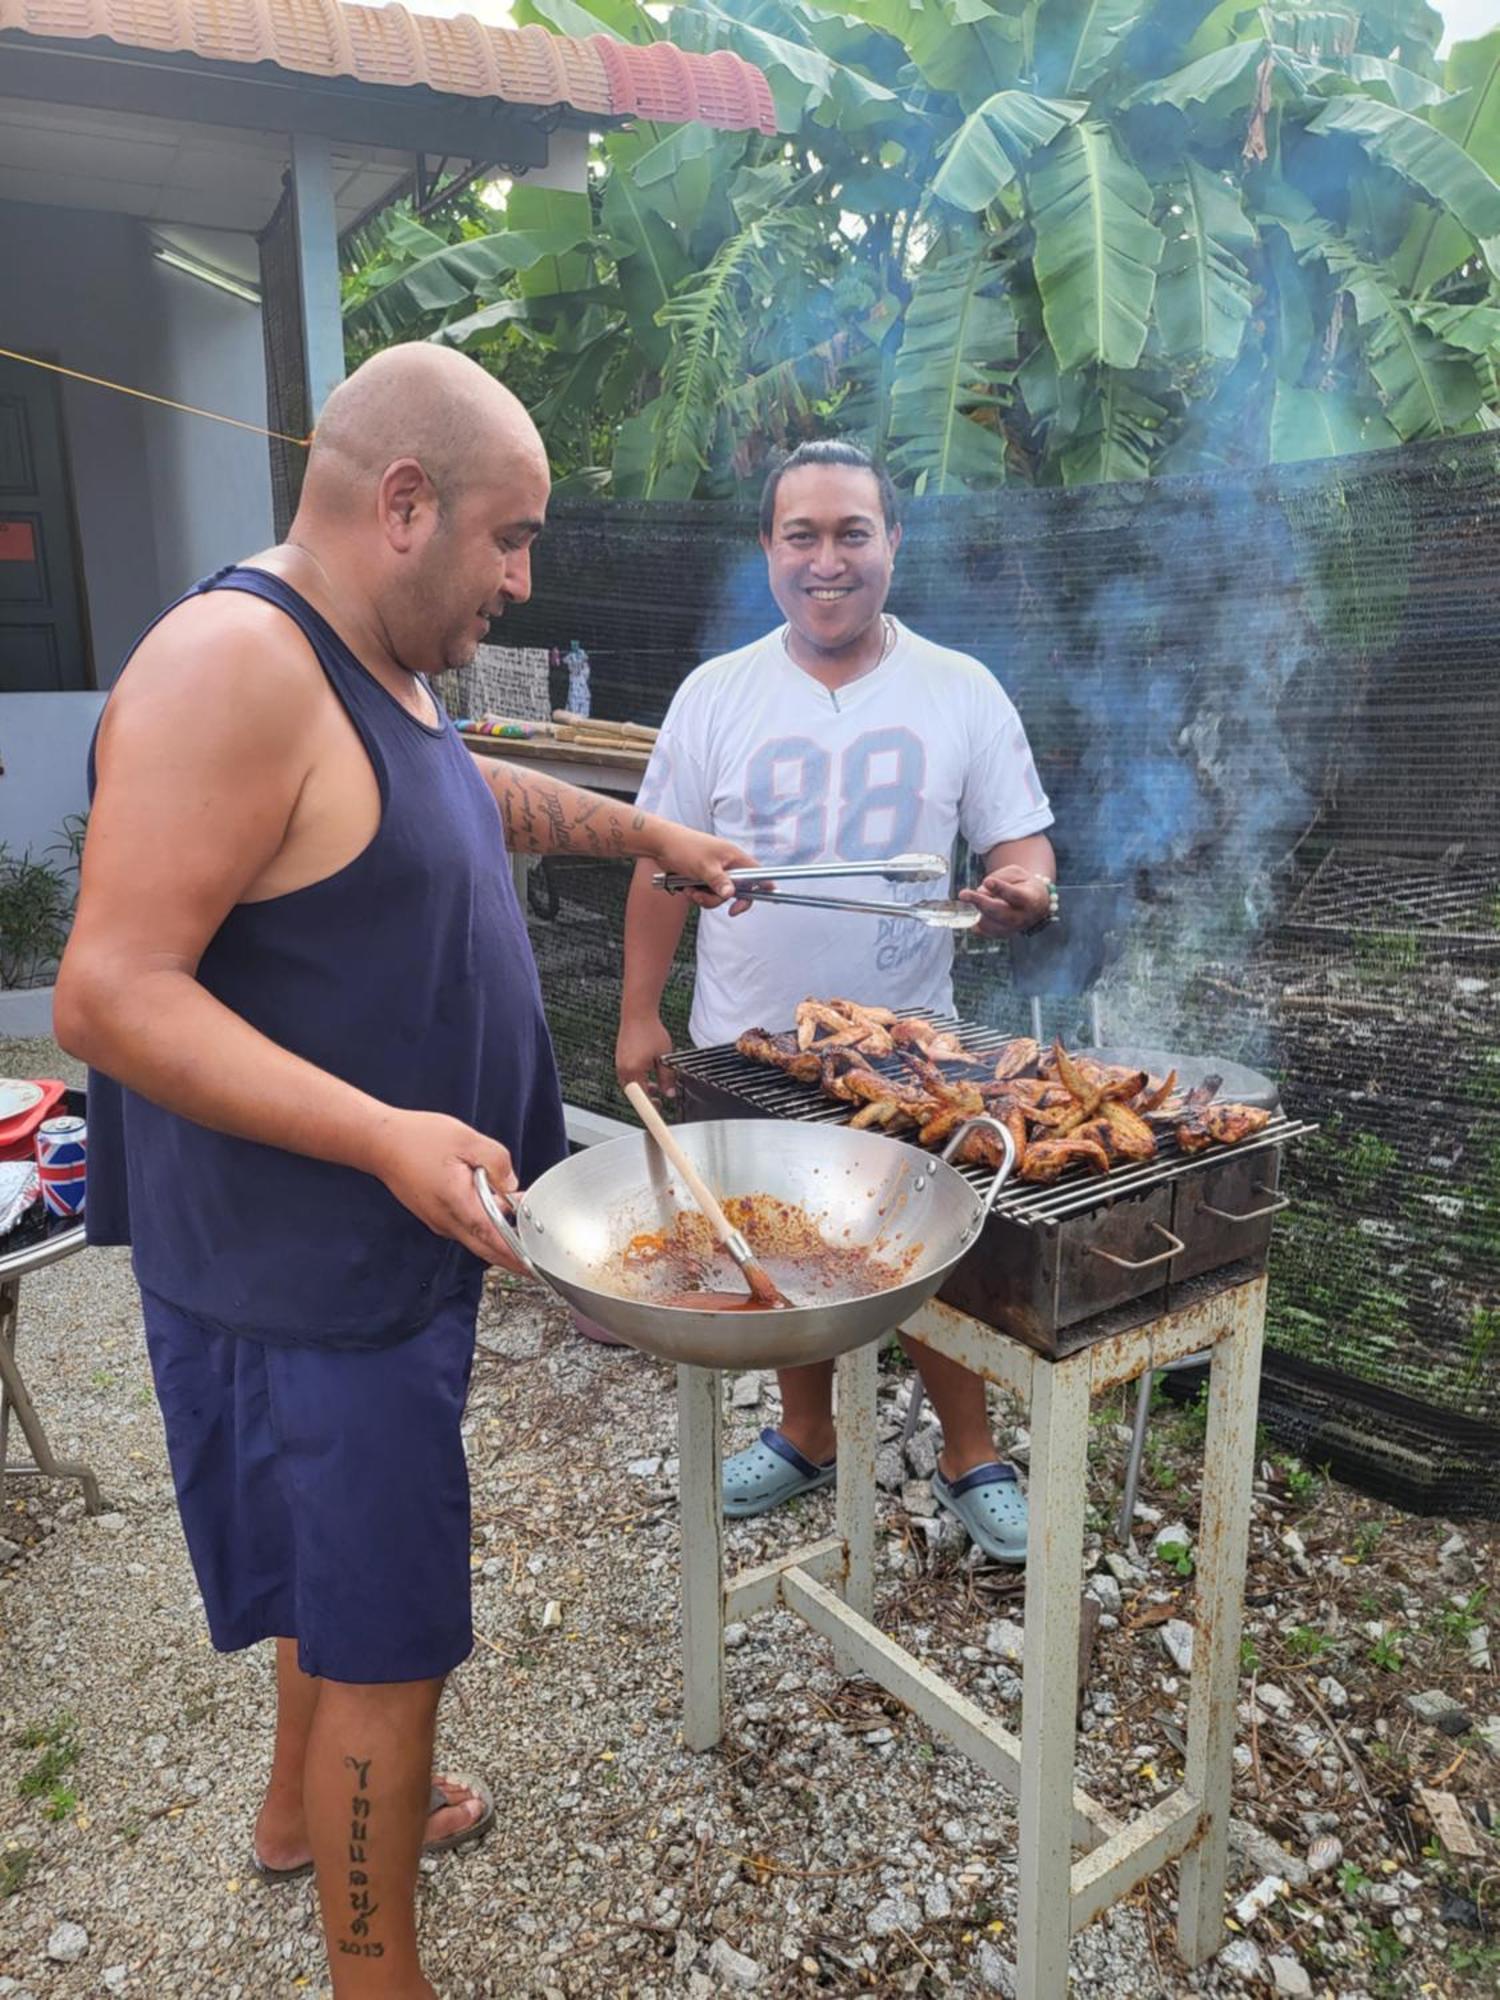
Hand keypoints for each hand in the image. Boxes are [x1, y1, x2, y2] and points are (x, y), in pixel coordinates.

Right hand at [366, 1109, 527, 1273]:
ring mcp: (439, 1221)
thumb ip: (496, 1162)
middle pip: (486, 1249)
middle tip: (539, 1265)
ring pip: (476, 1239)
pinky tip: (499, 1214)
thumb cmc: (418, 1139)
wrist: (381, 1142)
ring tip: (526, 1234)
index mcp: (458, 1203)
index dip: (516, 1254)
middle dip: (513, 1259)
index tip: (535, 1266)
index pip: (492, 1238)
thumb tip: (511, 1185)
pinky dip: (484, 1228)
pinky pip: (465, 1228)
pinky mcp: (436, 1216)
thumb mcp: (467, 1139)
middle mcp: (447, 1220)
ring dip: (500, 1240)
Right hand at [616, 1012, 677, 1102]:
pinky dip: (638, 1079)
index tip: (657, 1112)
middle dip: (646, 1099)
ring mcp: (620, 1065)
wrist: (637, 1014)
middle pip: (634, 1095)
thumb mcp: (664, 1057)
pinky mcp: (620, 1059)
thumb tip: (669, 1092)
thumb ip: (667, 1078)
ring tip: (656, 1086)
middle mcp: (623, 1070)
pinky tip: (648, 1072)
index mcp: (634, 1072)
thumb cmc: (649, 1031)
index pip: (641, 1099)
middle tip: (659, 1100)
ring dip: (643, 1088)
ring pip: (631, 1085)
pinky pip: (628, 1076)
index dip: (650, 1109)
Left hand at [649, 823, 764, 914]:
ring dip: (703, 898)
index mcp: (734, 857)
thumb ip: (719, 882)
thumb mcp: (704, 867)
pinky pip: (707, 894)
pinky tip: (686, 888)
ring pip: (718, 896)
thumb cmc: (685, 848)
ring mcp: (716, 872)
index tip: (746, 903)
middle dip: (717, 899)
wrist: (661, 844)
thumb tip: (731, 894)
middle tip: (703, 896)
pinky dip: (697, 895)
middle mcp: (728, 865)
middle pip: (734, 892)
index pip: (756, 874)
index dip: (758, 889)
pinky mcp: (704, 878)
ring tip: (690, 890)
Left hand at [959, 866, 1050, 938]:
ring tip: (970, 897)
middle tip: (963, 894)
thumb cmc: (1023, 885)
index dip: (1000, 888)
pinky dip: (975, 920)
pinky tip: (973, 910)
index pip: (1015, 895)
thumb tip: (981, 891)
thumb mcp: (1017, 873)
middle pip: (1000, 912)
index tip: (987, 882)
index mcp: (1030, 899)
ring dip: (976, 909)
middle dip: (980, 903)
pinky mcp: (1001, 935)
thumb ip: (1000, 878)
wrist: (1035, 906)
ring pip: (989, 923)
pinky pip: (983, 931)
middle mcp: (1022, 917)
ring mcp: (1012, 929)